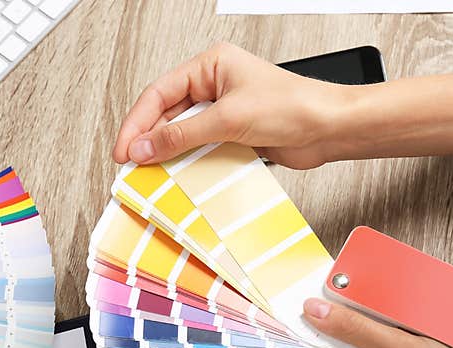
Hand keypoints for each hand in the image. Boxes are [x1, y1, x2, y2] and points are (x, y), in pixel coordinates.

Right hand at [112, 42, 351, 168]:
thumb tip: (144, 147)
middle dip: (149, 140)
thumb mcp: (228, 119)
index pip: (159, 93)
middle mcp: (215, 86)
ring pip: (184, 134)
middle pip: (168, 114)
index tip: (124, 150)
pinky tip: (180, 176)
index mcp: (210, 66)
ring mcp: (225, 111)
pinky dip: (190, 162)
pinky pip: (203, 148)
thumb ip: (182, 135)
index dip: (137, 123)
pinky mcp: (235, 135)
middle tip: (132, 166)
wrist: (329, 128)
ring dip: (168, 154)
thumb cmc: (293, 107)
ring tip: (151, 174)